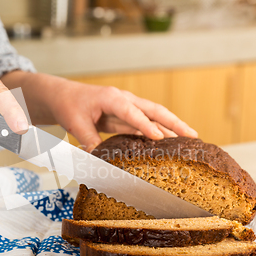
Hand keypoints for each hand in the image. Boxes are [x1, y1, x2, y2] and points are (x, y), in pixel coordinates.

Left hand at [50, 81, 197, 150]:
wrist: (63, 96)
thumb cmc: (69, 105)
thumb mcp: (75, 123)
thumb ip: (89, 140)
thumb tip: (99, 160)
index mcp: (112, 98)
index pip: (133, 112)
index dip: (146, 125)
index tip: (159, 138)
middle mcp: (124, 100)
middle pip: (154, 110)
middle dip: (174, 122)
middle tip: (193, 135)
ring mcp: (126, 107)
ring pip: (153, 117)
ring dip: (170, 128)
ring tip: (189, 141)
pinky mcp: (125, 116)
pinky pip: (144, 124)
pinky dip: (157, 133)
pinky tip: (167, 144)